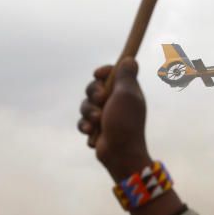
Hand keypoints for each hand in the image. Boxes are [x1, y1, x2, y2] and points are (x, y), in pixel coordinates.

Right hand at [78, 59, 151, 179]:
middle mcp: (116, 101)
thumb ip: (126, 76)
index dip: (104, 71)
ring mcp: (106, 115)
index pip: (113, 73)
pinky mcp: (96, 128)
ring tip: (96, 122)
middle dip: (93, 93)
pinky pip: (83, 121)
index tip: (98, 74)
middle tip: (100, 100)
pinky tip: (90, 132)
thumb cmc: (125, 123)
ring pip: (86, 104)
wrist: (120, 154)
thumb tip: (131, 59)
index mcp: (127, 91)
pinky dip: (85, 126)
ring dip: (88, 112)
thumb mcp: (127, 95)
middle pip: (94, 87)